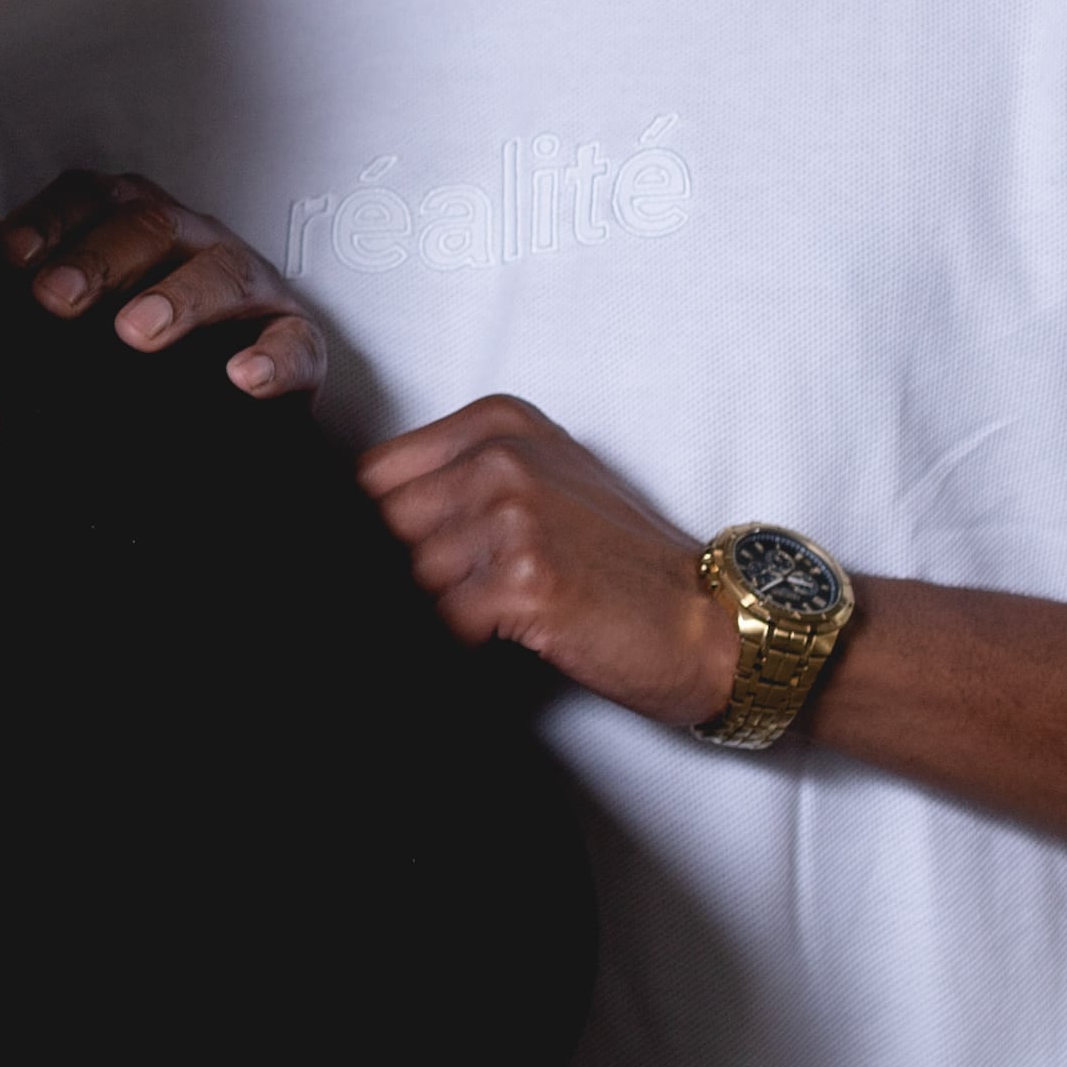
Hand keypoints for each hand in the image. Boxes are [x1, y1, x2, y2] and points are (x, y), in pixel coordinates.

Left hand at [0, 169, 326, 399]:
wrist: (204, 414)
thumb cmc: (114, 347)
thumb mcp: (57, 307)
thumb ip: (5, 261)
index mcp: (127, 222)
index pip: (87, 198)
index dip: (47, 221)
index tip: (5, 257)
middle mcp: (190, 240)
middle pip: (150, 225)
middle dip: (98, 258)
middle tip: (53, 298)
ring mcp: (247, 288)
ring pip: (222, 273)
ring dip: (178, 299)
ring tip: (134, 333)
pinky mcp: (294, 345)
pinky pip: (295, 344)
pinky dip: (273, 359)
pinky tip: (242, 379)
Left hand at [355, 395, 738, 727]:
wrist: (712, 622)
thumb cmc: (622, 565)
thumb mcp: (538, 488)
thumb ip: (453, 487)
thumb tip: (354, 527)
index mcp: (497, 423)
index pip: (371, 474)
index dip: (368, 530)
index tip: (395, 563)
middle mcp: (501, 456)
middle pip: (379, 525)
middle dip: (394, 574)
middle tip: (444, 602)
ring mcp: (513, 513)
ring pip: (405, 576)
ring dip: (429, 611)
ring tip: (481, 622)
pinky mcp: (525, 578)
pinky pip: (439, 621)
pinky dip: (453, 643)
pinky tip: (496, 643)